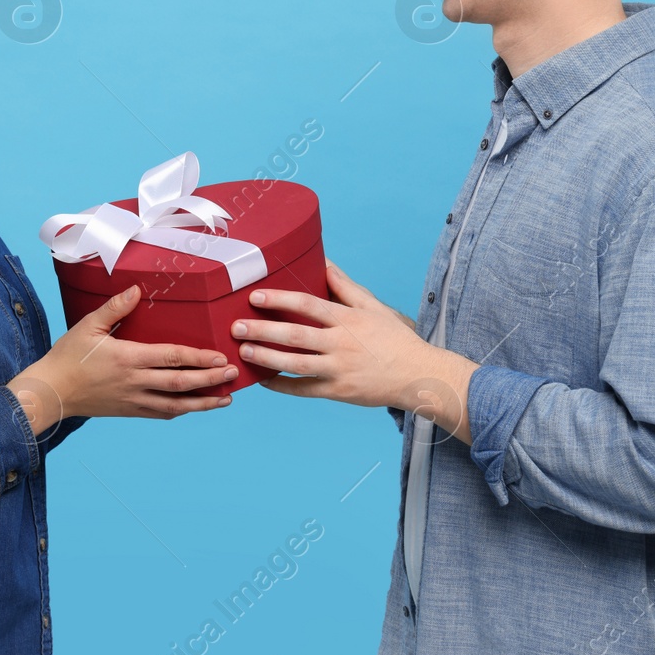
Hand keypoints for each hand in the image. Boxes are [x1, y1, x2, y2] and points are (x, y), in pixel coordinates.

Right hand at [8, 285, 237, 432]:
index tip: (219, 356)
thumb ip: (115, 307)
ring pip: (176, 405)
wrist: (52, 392)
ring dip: (203, 402)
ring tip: (226, 399)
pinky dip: (181, 411)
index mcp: (127, 358)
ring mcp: (134, 400)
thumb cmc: (68, 356)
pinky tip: (195, 407)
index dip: (198, 357)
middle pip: (180, 383)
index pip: (171, 357)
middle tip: (232, 374)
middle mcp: (135, 382)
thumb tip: (137, 289)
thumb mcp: (88, 325)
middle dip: (210, 379)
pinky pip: (161, 414)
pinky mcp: (130, 411)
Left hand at [229, 260, 478, 439]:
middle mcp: (341, 344)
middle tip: (236, 327)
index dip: (280, 300)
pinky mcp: (338, 392)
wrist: (418, 375)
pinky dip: (282, 386)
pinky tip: (263, 379)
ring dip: (266, 358)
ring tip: (243, 351)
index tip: (255, 296)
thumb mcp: (373, 307)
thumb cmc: (394, 339)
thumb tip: (324, 262)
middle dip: (263, 331)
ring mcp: (339, 370)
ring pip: (296, 364)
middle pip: (295, 336)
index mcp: (348, 319)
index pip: (308, 305)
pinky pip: (304, 390)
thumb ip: (345, 286)